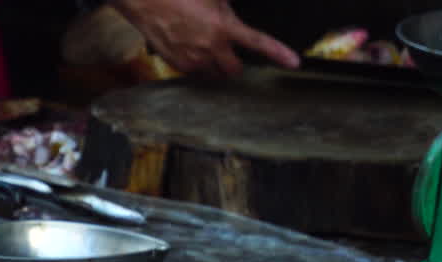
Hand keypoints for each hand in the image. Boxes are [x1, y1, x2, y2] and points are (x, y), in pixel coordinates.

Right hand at [112, 0, 299, 76]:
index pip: (259, 43)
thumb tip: (234, 21)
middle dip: (235, 63)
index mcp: (224, 27)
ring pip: (215, 74)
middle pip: (234, 70)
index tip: (294, 62)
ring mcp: (193, 60)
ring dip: (216, 65)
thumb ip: (228, 11)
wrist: (147, 1)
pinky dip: (198, 65)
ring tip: (206, 47)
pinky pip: (196, 73)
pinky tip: (190, 48)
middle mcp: (211, 48)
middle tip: (229, 51)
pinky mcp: (178, 65)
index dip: (279, 53)